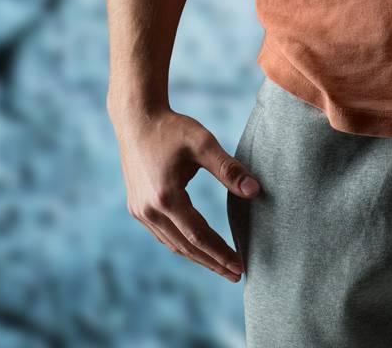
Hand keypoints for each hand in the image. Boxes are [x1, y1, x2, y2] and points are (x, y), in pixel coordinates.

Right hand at [112, 104, 259, 281]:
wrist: (137, 118)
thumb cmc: (172, 128)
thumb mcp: (203, 144)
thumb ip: (229, 169)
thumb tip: (255, 191)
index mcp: (165, 197)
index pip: (198, 236)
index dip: (220, 252)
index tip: (240, 266)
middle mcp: (148, 210)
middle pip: (185, 246)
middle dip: (212, 262)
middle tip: (236, 274)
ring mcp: (139, 210)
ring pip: (172, 243)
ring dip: (197, 256)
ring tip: (220, 266)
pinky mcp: (136, 207)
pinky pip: (161, 234)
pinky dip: (181, 244)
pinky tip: (196, 247)